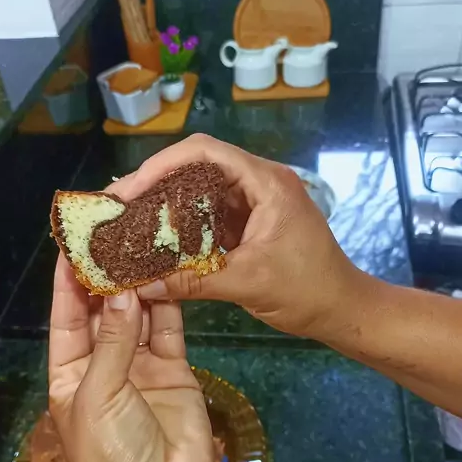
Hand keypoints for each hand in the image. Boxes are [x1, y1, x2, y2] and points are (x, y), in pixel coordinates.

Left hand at [48, 255, 216, 461]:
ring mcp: (139, 367)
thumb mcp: (97, 394)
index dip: (67, 284)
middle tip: (114, 234)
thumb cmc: (112, 450)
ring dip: (137, 287)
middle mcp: (102, 367)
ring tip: (141, 245)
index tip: (72, 244)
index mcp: (68, 376)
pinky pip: (168, 330)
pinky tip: (166, 274)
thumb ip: (111, 341)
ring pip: (136, 317)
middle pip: (101, 313)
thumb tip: (121, 291)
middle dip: (105, 279)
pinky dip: (167, 305)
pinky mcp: (174, 369)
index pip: (65, 320)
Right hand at [109, 134, 357, 339]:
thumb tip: (139, 284)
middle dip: (156, 185)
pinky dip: (184, 226)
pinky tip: (159, 242)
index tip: (130, 191)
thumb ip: (192, 281)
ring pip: (201, 192)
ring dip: (168, 206)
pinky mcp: (251, 223)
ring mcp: (255, 203)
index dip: (161, 165)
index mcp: (265, 182)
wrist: (343, 309)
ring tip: (131, 223)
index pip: (204, 152)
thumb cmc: (307, 291)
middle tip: (119, 208)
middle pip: (198, 167)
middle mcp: (259, 183)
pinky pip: (210, 216)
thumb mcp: (248, 283)